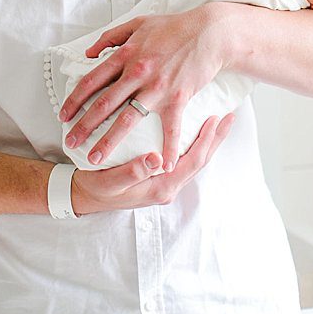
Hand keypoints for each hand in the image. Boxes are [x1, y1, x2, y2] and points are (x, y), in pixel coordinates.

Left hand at [61, 2, 240, 170]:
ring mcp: (157, 88)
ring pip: (127, 120)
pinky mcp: (178, 97)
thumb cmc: (176, 27)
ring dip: (109, 141)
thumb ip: (111, 37)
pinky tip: (165, 165)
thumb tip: (89, 52)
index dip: (74, 100)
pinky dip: (169, 147)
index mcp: (126, 55)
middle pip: (103, 105)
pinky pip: (171, 127)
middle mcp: (137, 73)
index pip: (91, 81)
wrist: (210, 33)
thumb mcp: (138, 24)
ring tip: (96, 158)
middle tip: (70, 143)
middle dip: (83, 127)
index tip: (63, 116)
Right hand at [70, 114, 235, 214]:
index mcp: (162, 188)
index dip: (207, 140)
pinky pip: (182, 157)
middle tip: (229, 116)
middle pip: (200, 159)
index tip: (217, 120)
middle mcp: (168, 186)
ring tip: (219, 120)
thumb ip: (132, 172)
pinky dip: (192, 142)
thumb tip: (157, 159)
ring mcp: (165, 181)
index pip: (194, 162)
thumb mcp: (110, 182)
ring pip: (193, 158)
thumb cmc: (96, 189)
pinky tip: (195, 129)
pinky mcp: (158, 174)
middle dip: (215, 138)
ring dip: (207, 140)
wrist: (83, 197)